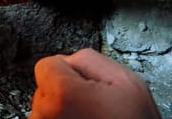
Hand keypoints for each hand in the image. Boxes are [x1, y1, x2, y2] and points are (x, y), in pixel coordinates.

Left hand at [30, 48, 160, 118]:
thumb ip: (87, 58)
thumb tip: (68, 59)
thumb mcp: (126, 80)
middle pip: (46, 84)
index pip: (47, 64)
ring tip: (91, 118)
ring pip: (47, 104)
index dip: (71, 71)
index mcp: (60, 94)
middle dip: (67, 90)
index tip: (86, 85)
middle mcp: (44, 113)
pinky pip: (49, 118)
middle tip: (94, 105)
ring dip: (65, 108)